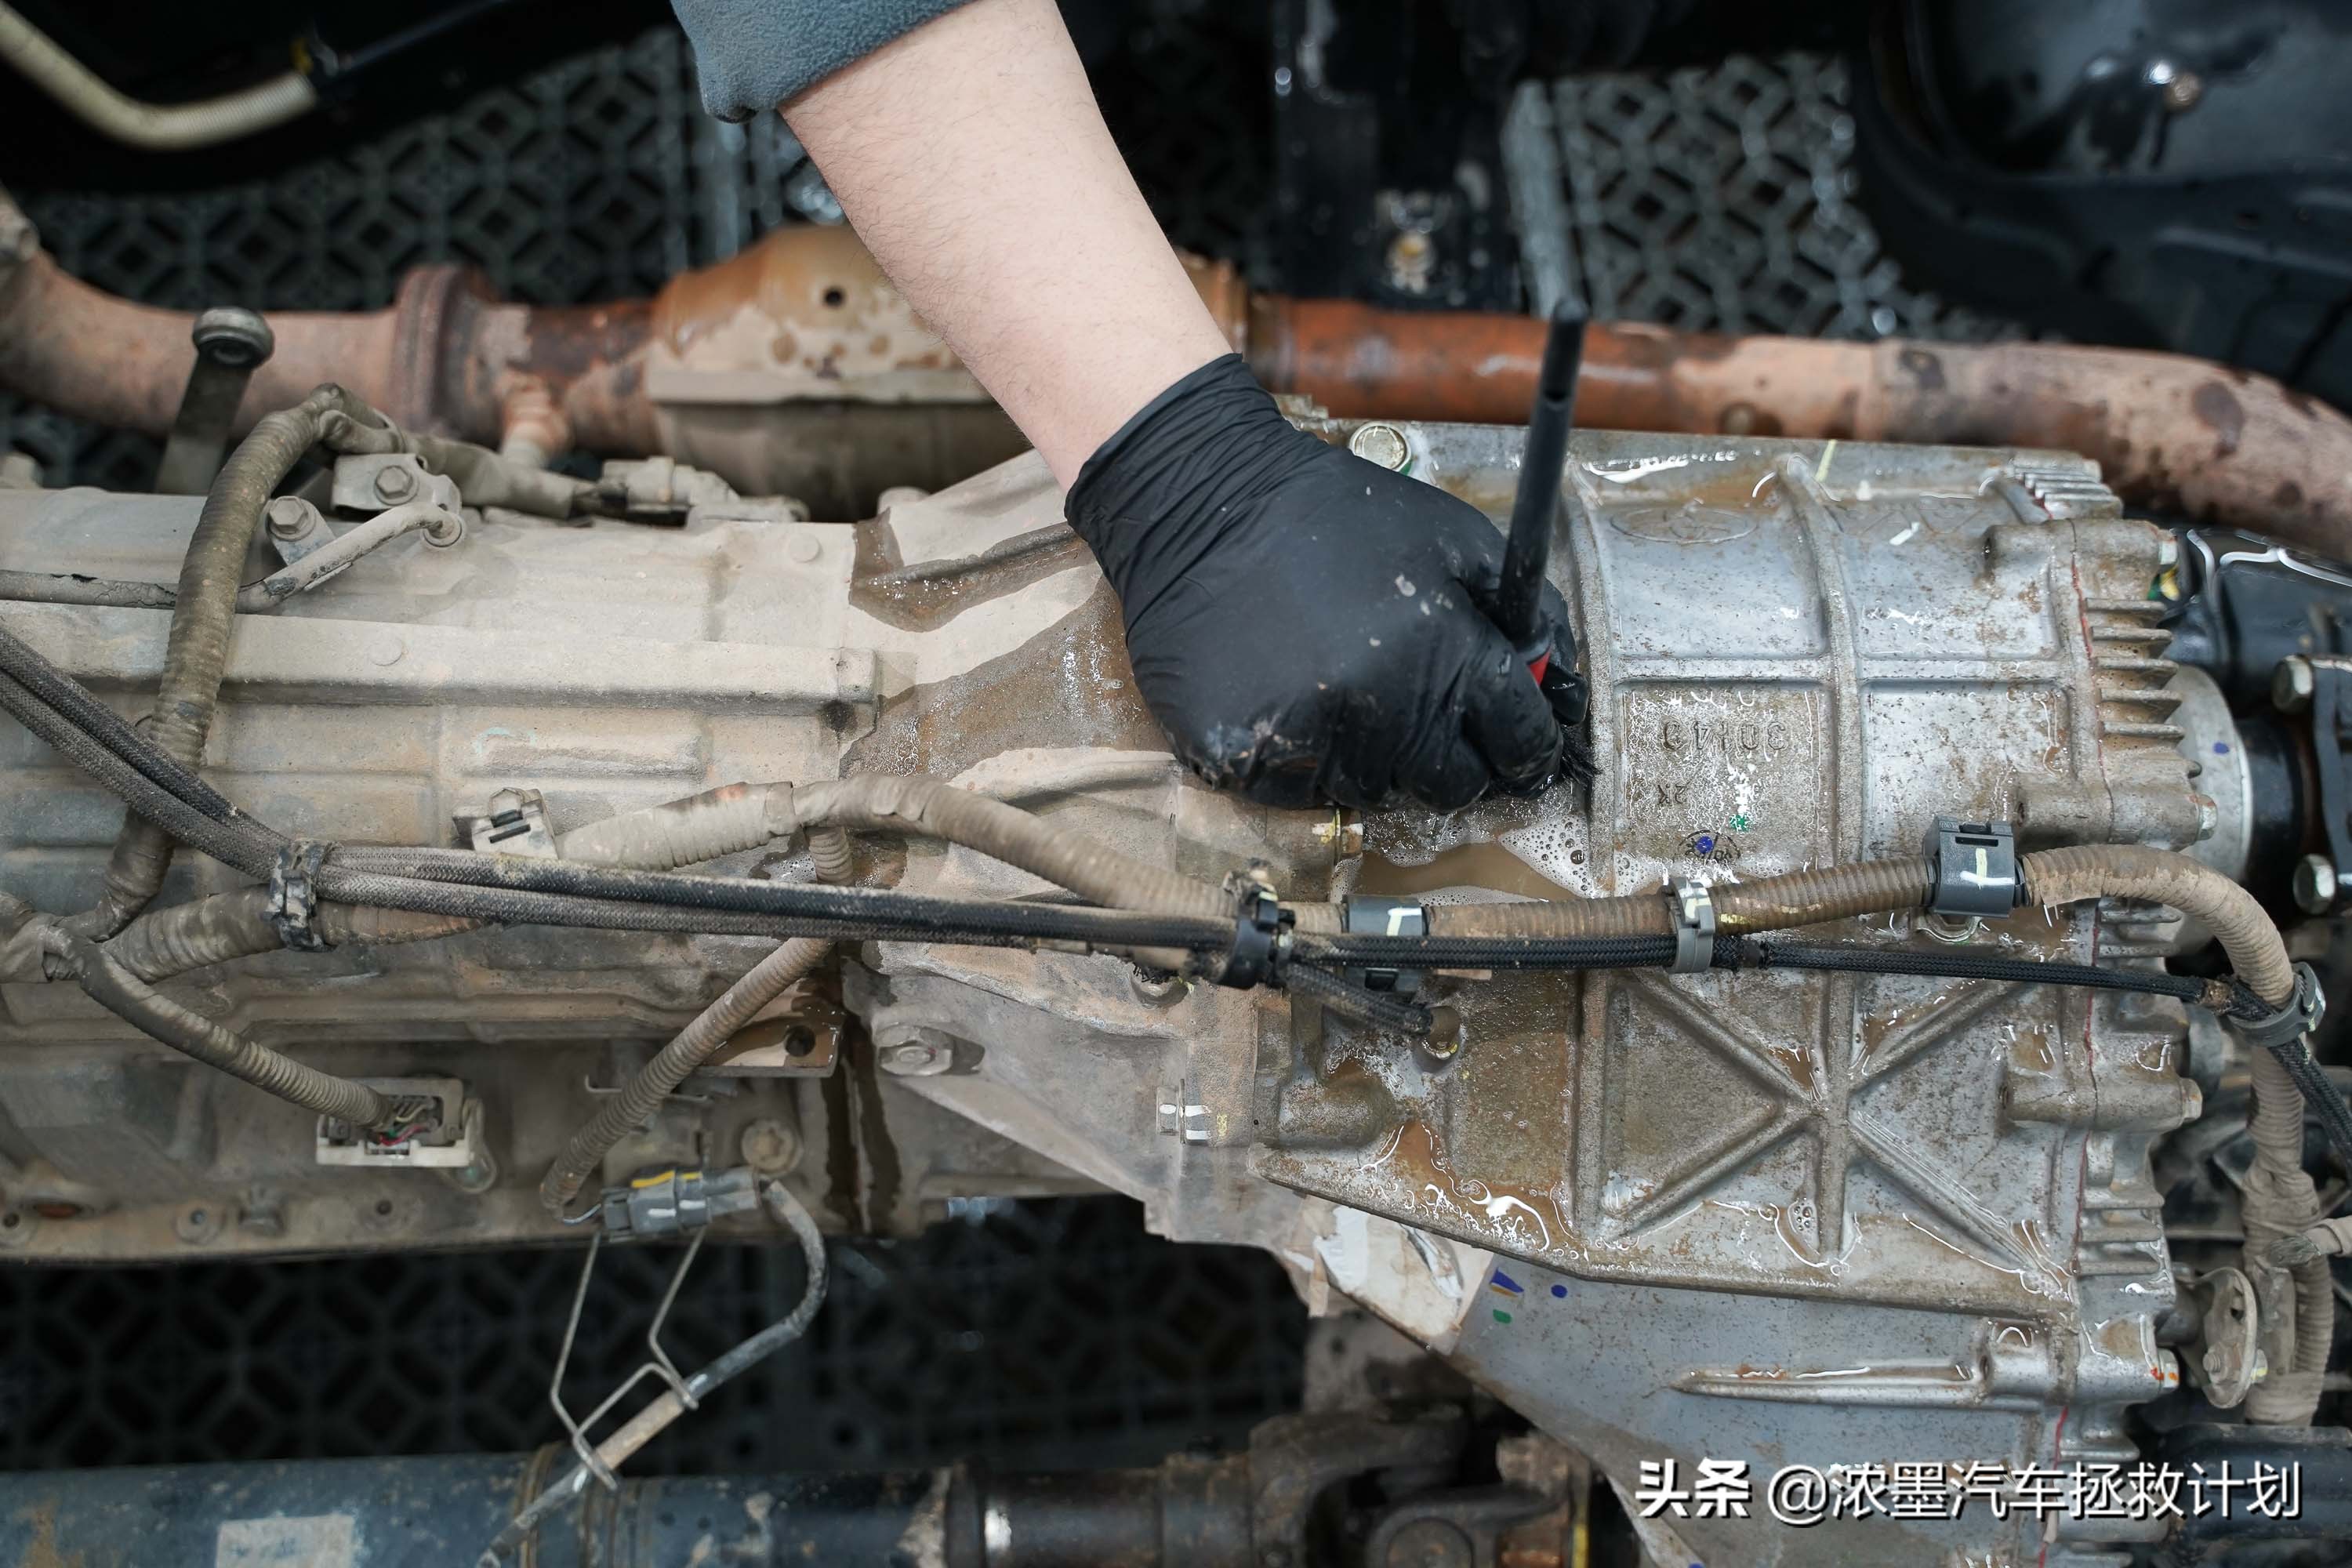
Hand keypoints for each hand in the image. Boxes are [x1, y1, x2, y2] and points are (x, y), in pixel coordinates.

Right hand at [1066, 355, 1569, 810]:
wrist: (1201, 504)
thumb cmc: (1336, 517)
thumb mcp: (1453, 539)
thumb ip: (1522, 614)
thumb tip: (1561, 685)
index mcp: (1445, 656)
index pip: (1520, 741)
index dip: (1524, 743)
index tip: (1512, 739)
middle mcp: (1382, 712)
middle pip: (1452, 784)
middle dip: (1449, 751)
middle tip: (1416, 701)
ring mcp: (1309, 743)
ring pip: (1375, 789)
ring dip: (1371, 750)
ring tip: (1337, 678)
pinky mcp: (1242, 762)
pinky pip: (1301, 792)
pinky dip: (1304, 757)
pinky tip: (1287, 693)